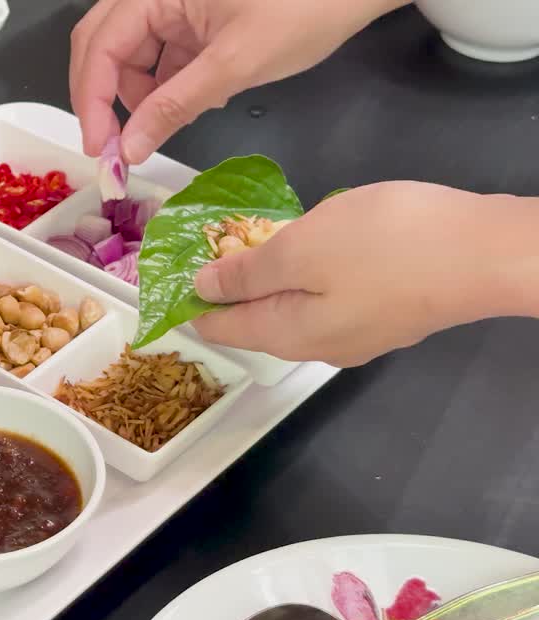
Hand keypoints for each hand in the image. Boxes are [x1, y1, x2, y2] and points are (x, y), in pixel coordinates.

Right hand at [70, 0, 409, 161]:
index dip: (93, 101)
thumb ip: (174, 106)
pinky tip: (197, 100)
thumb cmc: (304, 10)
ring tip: (174, 119)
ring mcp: (173, 3)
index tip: (101, 150)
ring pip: (129, 54)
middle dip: (105, 98)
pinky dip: (167, 84)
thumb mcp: (234, 65)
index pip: (101, 46)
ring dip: (139, 94)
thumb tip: (128, 149)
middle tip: (112, 148)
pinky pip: (160, 54)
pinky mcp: (191, 16)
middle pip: (102, 46)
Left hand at [190, 182, 538, 366]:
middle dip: (226, 286)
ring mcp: (358, 333)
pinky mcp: (388, 312)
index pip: (218, 329)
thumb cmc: (386, 246)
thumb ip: (246, 273)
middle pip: (255, 320)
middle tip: (209, 240)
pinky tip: (310, 244)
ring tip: (252, 235)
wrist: (487, 252)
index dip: (188, 300)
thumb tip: (202, 287)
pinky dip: (306, 273)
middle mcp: (318, 346)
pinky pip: (328, 296)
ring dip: (267, 276)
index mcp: (287, 336)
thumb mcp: (299, 250)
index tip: (170, 269)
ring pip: (293, 306)